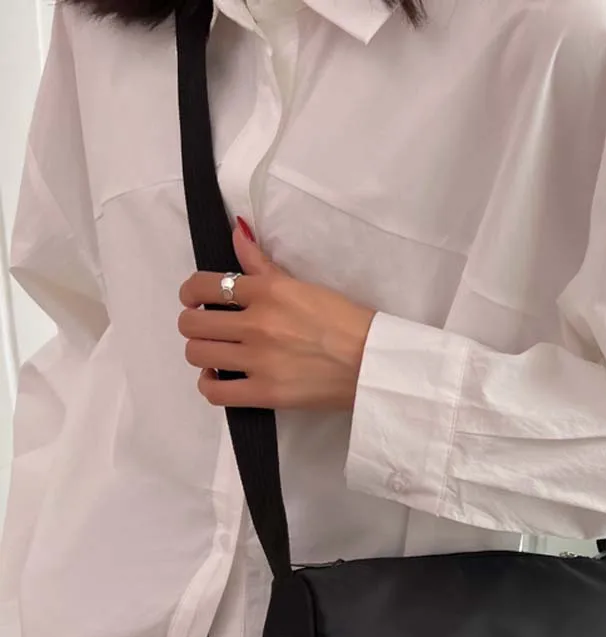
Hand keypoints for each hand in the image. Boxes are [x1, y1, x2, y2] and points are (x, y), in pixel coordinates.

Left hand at [178, 220, 375, 409]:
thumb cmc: (347, 323)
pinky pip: (214, 392)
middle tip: (210, 329)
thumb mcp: (304, 286)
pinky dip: (209, 384)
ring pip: (197, 354)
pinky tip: (219, 378)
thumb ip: (264, 265)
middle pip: (193, 323)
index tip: (196, 299)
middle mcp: (256, 323)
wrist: (371, 363)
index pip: (205, 286)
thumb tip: (238, 232)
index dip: (191, 293)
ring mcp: (258, 360)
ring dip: (201, 352)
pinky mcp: (265, 393)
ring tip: (216, 353)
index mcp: (267, 292)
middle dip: (194, 324)